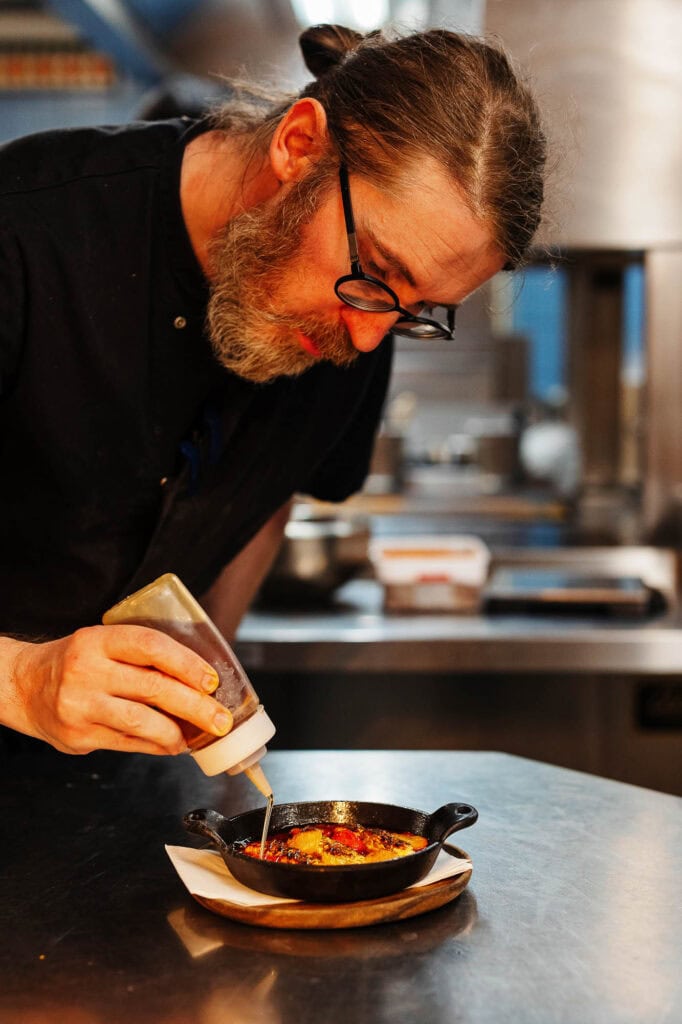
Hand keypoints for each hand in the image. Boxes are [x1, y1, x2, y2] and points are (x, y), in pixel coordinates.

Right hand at [5, 625, 231, 755]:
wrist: (24, 687)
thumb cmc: (74, 662)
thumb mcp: (101, 643)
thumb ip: (139, 655)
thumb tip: (198, 677)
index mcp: (96, 641)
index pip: (151, 646)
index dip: (187, 663)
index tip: (212, 679)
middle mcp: (87, 671)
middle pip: (154, 687)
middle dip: (195, 706)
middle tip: (221, 718)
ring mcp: (80, 706)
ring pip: (142, 721)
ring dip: (177, 732)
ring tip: (197, 736)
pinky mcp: (78, 736)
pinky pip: (128, 743)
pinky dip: (156, 745)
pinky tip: (171, 745)